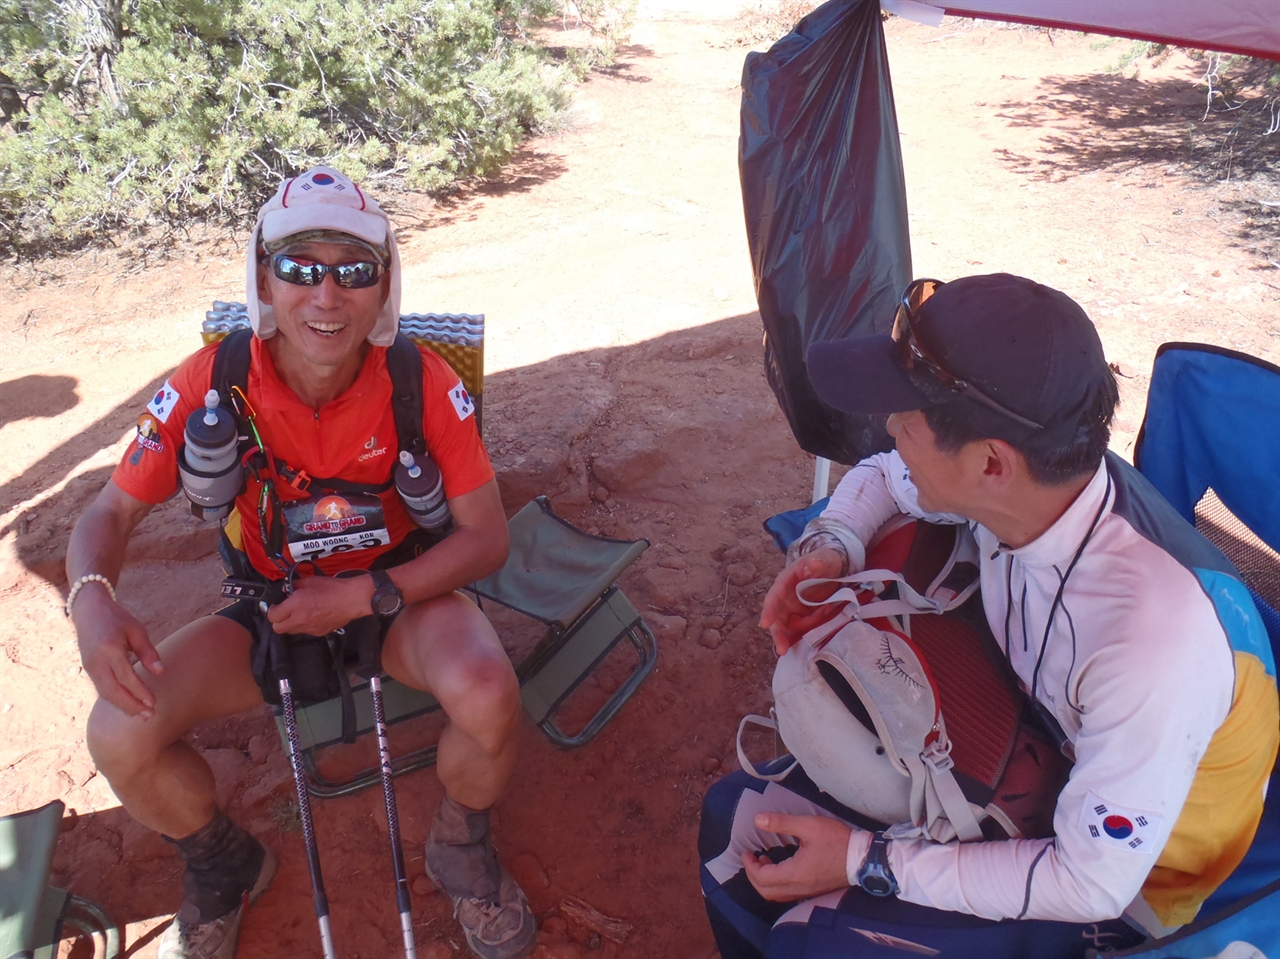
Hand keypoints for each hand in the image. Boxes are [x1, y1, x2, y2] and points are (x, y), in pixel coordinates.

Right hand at [74, 584, 162, 718]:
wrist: (89, 611)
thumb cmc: (117, 619)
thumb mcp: (136, 630)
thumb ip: (148, 652)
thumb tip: (160, 673)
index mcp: (110, 649)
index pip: (126, 677)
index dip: (139, 692)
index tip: (153, 703)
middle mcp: (96, 661)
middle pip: (112, 691)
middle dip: (131, 706)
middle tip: (149, 716)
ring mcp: (89, 667)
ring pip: (105, 693)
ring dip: (123, 706)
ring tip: (141, 715)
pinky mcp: (88, 669)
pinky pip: (101, 689)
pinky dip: (115, 700)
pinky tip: (129, 706)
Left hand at [266, 572, 375, 635]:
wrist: (351, 600)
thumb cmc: (333, 589)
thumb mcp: (310, 581)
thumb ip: (295, 585)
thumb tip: (287, 588)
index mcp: (295, 605)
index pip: (272, 616)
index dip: (272, 610)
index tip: (276, 605)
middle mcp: (299, 619)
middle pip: (278, 628)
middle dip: (278, 620)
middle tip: (284, 612)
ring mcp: (309, 628)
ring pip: (291, 631)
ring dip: (291, 623)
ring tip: (300, 613)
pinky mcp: (319, 632)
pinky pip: (306, 631)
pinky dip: (305, 625)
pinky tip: (314, 616)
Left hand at [742, 812, 853, 901]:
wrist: (863, 859)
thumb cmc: (837, 841)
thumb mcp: (809, 826)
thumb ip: (782, 823)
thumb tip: (758, 820)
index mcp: (794, 874)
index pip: (762, 878)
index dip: (750, 866)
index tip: (747, 852)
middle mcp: (798, 888)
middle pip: (766, 891)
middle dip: (754, 876)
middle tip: (751, 858)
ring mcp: (807, 892)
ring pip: (777, 895)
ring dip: (765, 882)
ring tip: (764, 862)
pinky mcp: (813, 891)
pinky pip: (788, 894)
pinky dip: (777, 885)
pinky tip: (782, 868)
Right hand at [759, 547, 846, 655]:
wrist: (834, 570)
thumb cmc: (825, 561)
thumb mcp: (824, 558)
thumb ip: (819, 560)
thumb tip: (814, 563)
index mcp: (785, 582)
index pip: (774, 597)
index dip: (769, 610)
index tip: (765, 623)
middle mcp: (786, 598)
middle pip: (777, 618)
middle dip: (778, 634)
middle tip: (781, 649)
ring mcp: (794, 610)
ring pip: (788, 628)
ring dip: (790, 638)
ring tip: (795, 644)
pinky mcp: (804, 619)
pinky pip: (801, 631)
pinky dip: (802, 639)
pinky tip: (806, 647)